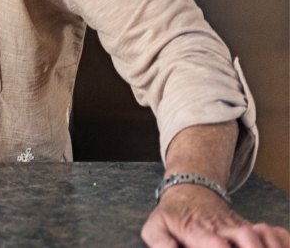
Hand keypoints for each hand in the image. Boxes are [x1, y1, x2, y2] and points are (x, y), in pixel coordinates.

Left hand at [142, 184, 289, 247]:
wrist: (190, 190)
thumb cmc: (172, 214)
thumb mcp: (155, 227)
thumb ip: (161, 243)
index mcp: (197, 230)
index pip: (215, 244)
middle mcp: (221, 228)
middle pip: (245, 239)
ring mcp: (237, 227)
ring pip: (258, 236)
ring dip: (261, 246)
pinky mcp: (249, 229)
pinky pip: (271, 234)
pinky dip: (277, 241)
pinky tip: (276, 246)